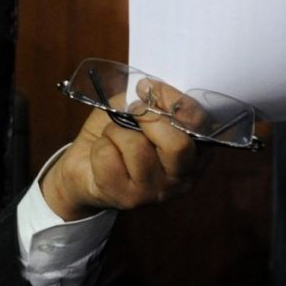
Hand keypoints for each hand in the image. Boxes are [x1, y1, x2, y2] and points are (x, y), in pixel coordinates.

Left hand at [41, 79, 205, 220]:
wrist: (85, 166)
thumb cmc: (118, 134)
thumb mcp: (137, 110)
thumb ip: (151, 102)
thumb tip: (151, 91)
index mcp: (195, 152)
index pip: (200, 125)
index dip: (174, 101)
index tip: (148, 87)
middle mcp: (182, 177)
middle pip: (178, 144)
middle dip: (148, 118)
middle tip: (131, 111)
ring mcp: (155, 192)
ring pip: (137, 147)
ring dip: (116, 131)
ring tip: (112, 135)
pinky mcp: (127, 199)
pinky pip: (109, 158)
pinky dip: (100, 145)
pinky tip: (103, 153)